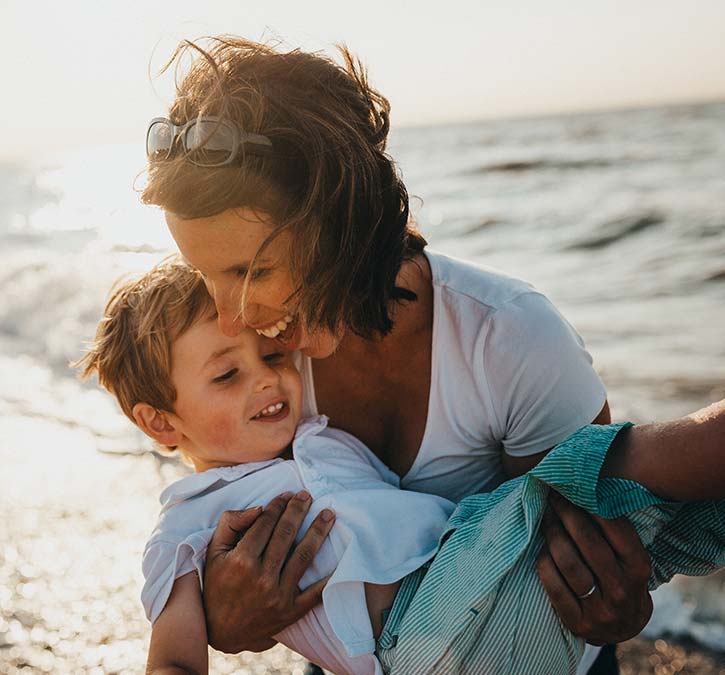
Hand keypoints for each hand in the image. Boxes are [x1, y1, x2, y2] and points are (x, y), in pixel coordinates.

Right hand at [203, 491, 334, 652]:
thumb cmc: (217, 585)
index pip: (265, 524)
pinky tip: (340, 559)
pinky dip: (329, 577)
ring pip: (303, 556)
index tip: (286, 495)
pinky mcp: (291, 612)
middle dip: (298, 510)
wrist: (221, 632)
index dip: (277, 505)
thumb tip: (259, 508)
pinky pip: (315, 593)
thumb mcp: (214, 552)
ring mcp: (278, 595)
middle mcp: (261, 577)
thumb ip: (231, 524)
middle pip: (286, 534)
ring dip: (318, 531)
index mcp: (241, 560)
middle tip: (307, 495)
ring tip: (329, 514)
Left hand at [536, 492, 652, 644]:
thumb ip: (614, 532)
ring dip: (553, 534)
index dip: (592, 505)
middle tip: (554, 497)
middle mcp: (622, 590)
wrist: (622, 628)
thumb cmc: (622, 578)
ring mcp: (600, 610)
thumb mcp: (630, 558)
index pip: (616, 529)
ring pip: (569, 563)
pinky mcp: (577, 622)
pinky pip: (553, 586)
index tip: (574, 488)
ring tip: (546, 518)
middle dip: (568, 514)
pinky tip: (542, 549)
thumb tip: (587, 490)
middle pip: (588, 542)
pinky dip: (545, 562)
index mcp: (639, 569)